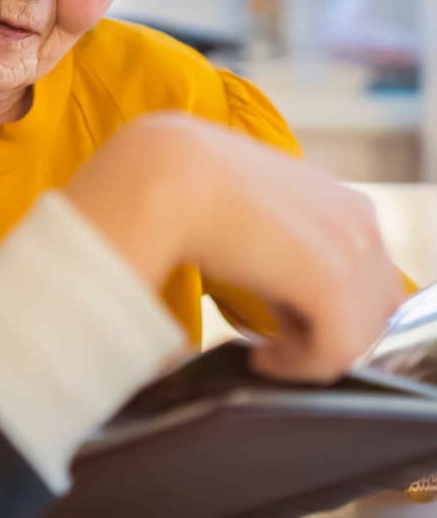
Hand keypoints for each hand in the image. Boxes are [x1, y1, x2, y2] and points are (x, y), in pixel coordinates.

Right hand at [63, 112, 403, 382]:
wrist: (167, 175)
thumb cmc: (194, 185)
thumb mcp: (259, 207)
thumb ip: (286, 233)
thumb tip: (279, 268)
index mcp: (348, 204)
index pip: (369, 279)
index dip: (331, 308)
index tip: (284, 319)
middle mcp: (360, 222)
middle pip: (373, 309)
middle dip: (328, 329)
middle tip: (277, 337)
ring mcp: (350, 250)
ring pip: (356, 335)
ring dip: (311, 351)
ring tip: (266, 350)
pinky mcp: (327, 282)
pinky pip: (333, 353)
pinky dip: (297, 366)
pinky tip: (260, 357)